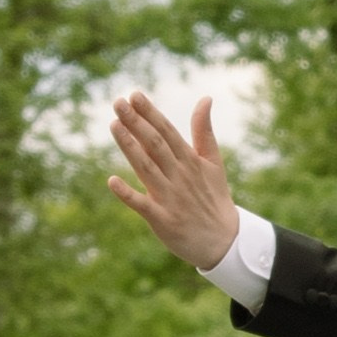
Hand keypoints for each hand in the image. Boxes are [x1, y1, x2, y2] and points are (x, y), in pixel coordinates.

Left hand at [107, 92, 240, 269]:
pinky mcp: (163, 220)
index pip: (167, 131)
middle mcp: (180, 176)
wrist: (224, 241)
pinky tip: (112, 181)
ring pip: (147, 168)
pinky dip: (127, 194)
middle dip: (136, 123)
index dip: (150, 113)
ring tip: (114, 125)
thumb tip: (205, 98)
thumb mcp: (214, 162)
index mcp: (190, 160)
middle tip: (118, 103)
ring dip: (130, 147)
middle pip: (155, 145)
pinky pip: (142, 205)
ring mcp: (170, 198)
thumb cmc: (214, 198)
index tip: (134, 95)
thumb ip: (205, 131)